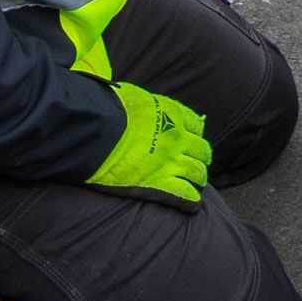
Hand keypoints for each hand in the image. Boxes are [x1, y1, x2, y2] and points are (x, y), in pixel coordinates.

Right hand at [89, 81, 210, 208]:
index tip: (191, 138)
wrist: (99, 130)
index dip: (194, 133)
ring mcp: (171, 162)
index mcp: (173, 115)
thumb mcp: (137, 98)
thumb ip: (149, 108)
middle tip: (196, 162)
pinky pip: (185, 195)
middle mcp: (178, 139)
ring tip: (195, 183)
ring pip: (197, 173)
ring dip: (198, 178)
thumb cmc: (111, 109)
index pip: (196, 125)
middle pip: (202, 151)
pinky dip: (191, 200)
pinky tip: (193, 202)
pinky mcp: (160, 184)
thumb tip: (144, 110)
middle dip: (200, 157)